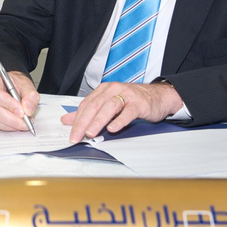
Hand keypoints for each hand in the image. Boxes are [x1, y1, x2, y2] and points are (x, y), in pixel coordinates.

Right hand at [0, 69, 39, 131]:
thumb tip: (27, 110)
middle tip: (26, 123)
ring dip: (10, 125)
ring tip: (23, 123)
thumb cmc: (17, 83)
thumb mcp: (27, 85)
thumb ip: (30, 96)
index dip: (8, 105)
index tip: (22, 112)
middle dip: (12, 119)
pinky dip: (6, 126)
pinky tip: (16, 124)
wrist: (13, 86)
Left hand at [61, 81, 182, 141]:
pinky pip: (128, 112)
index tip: (71, 133)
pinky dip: (119, 121)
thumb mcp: (108, 103)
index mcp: (104, 90)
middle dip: (84, 122)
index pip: (86, 105)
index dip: (77, 119)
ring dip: (98, 121)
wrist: (158, 96)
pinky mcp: (139, 104)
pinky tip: (112, 128)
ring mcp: (127, 96)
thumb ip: (88, 111)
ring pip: (109, 107)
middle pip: (95, 106)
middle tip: (77, 136)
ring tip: (91, 133)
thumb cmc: (132, 100)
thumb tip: (67, 120)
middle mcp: (113, 90)